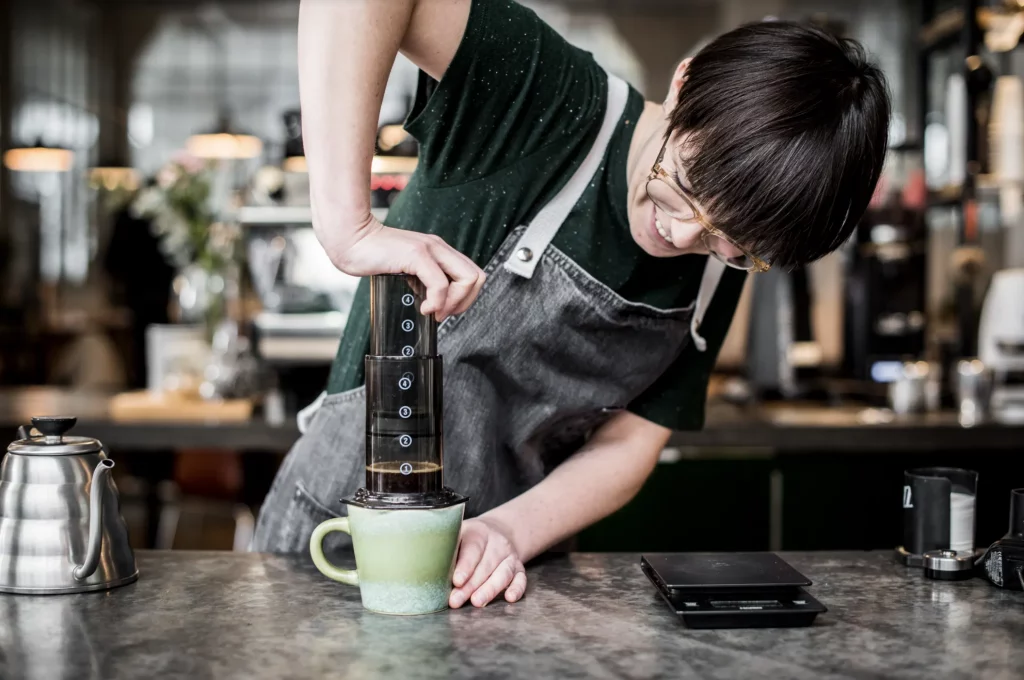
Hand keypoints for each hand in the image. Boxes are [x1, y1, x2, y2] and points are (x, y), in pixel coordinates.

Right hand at [316, 214, 484, 320]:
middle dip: (464, 303)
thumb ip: (423, 280)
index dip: (466, 298)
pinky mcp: (417, 254)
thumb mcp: (407, 269)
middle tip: (442, 313)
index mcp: (439, 250)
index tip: (446, 310)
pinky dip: (437, 301)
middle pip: (477, 278)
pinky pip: (440, 284)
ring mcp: (430, 249)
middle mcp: (438, 247)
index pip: (473, 274)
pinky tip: (424, 307)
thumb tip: (433, 303)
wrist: (352, 240)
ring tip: (433, 311)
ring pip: (466, 280)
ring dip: (452, 304)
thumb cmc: (373, 255)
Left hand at [449, 517, 526, 607]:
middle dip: (470, 586)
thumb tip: (425, 566)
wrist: (497, 532)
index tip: (456, 581)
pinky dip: (517, 589)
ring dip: (490, 589)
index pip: (473, 549)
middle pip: (485, 566)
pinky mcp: (519, 569)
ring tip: (477, 602)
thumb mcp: (457, 534)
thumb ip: (445, 547)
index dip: (465, 566)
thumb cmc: (469, 539)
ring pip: (503, 573)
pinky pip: (521, 579)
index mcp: (479, 532)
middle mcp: (498, 543)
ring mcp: (510, 556)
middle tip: (455, 600)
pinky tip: (509, 598)